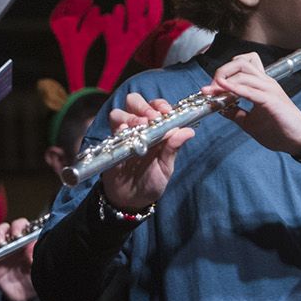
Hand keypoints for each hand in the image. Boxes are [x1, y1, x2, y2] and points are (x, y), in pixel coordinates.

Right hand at [0, 217, 37, 300]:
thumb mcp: (40, 266)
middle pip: (2, 230)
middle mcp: (12, 245)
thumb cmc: (37, 278)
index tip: (17, 233)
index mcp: (26, 242)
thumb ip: (35, 255)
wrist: (29, 297)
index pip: (20, 226)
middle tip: (2, 241)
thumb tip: (31, 245)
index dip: (17, 226)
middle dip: (0, 232)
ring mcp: (1, 254)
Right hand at [100, 92, 193, 211]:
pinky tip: (126, 133)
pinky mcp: (111, 144)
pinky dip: (119, 127)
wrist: (132, 199)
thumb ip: (173, 148)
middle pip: (134, 101)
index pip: (156, 106)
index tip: (166, 112)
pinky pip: (111, 129)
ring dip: (131, 116)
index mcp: (155, 129)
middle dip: (143, 106)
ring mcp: (123, 134)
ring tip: (140, 127)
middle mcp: (138, 127)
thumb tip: (189, 131)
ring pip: (120, 112)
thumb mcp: (166, 167)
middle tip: (151, 118)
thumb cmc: (151, 181)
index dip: (160, 105)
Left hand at [204, 53, 300, 156]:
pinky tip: (224, 90)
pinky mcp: (272, 100)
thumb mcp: (250, 122)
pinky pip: (250, 90)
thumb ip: (235, 113)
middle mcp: (265, 82)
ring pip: (243, 72)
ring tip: (212, 92)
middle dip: (220, 72)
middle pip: (240, 62)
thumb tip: (219, 108)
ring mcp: (269, 89)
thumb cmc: (279, 130)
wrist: (300, 140)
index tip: (208, 90)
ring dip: (224, 80)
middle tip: (210, 90)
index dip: (221, 74)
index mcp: (261, 85)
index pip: (240, 66)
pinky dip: (235, 88)